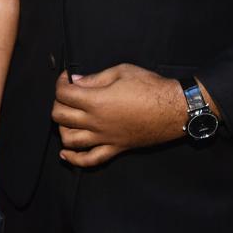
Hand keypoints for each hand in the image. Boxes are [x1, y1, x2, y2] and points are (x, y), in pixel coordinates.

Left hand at [51, 64, 185, 167]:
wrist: (173, 109)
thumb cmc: (149, 86)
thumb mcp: (121, 72)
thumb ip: (94, 78)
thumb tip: (75, 81)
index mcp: (96, 101)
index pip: (64, 94)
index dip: (60, 83)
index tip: (66, 78)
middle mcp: (97, 122)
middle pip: (61, 116)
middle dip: (58, 103)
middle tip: (67, 94)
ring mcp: (105, 138)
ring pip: (70, 140)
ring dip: (62, 128)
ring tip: (67, 117)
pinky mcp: (115, 149)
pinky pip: (90, 160)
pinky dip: (74, 159)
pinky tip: (66, 154)